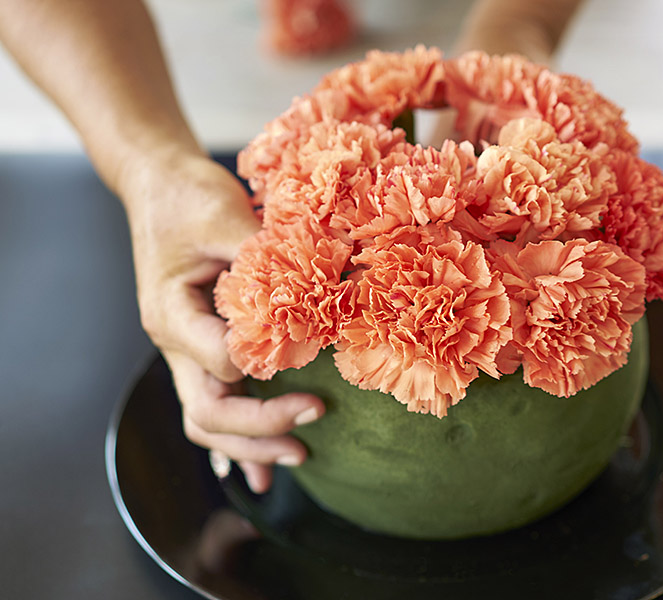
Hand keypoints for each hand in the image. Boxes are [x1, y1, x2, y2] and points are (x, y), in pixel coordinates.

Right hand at [121, 148, 323, 492]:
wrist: (160, 183)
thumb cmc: (186, 195)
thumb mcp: (222, 214)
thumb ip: (262, 257)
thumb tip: (318, 289)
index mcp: (171, 314)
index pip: (222, 362)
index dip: (267, 366)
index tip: (312, 351)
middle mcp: (175, 342)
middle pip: (207, 413)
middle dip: (259, 431)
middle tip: (311, 428)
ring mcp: (186, 350)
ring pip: (207, 419)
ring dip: (249, 446)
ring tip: (298, 456)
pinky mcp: (202, 346)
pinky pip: (215, 401)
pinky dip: (238, 438)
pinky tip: (262, 468)